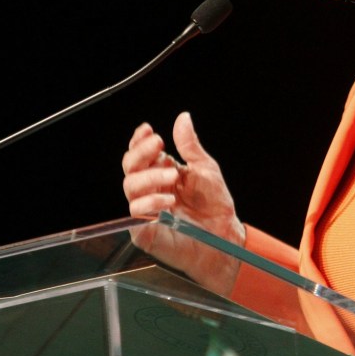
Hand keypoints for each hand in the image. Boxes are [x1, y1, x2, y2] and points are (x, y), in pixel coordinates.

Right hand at [122, 112, 245, 292]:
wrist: (225, 237)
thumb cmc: (215, 206)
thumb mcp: (205, 169)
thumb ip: (190, 146)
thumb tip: (183, 118)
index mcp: (161, 172)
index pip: (140, 153)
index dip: (139, 141)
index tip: (148, 130)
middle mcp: (150, 189)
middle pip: (130, 167)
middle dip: (142, 152)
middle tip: (160, 144)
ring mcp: (146, 210)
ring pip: (130, 186)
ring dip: (150, 177)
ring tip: (173, 176)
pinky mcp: (145, 231)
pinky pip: (136, 213)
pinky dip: (151, 203)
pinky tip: (168, 200)